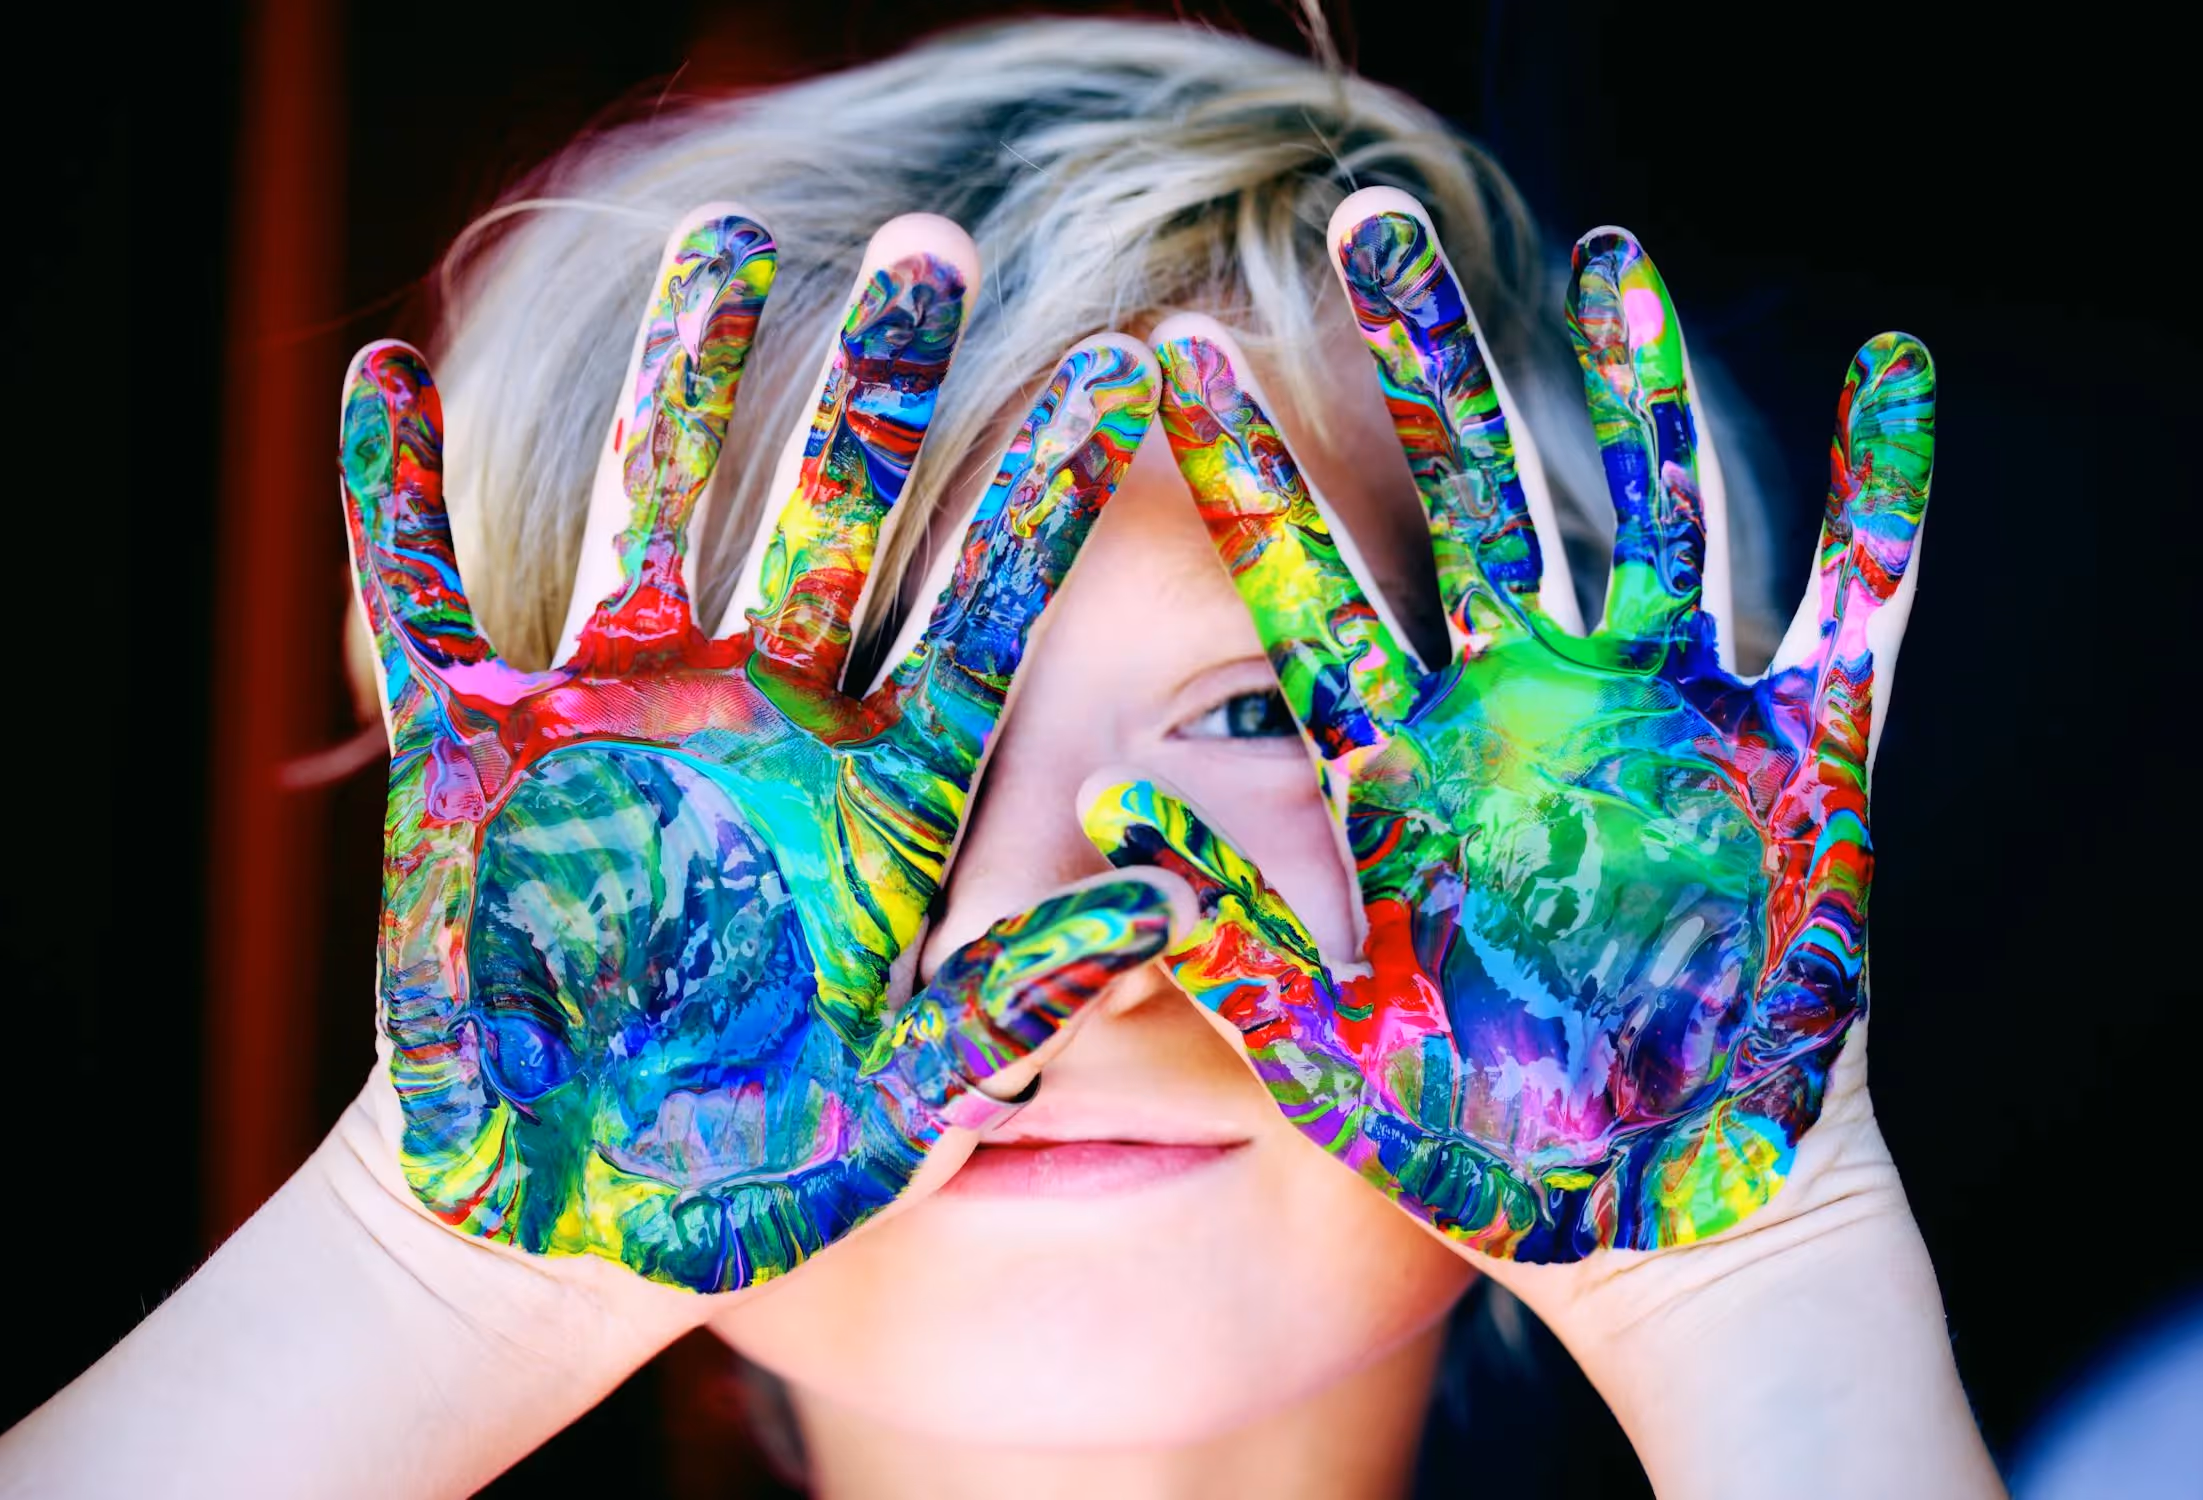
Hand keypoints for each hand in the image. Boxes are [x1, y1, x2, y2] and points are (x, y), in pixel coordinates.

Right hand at [344, 205, 1170, 1292]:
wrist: (575, 1203)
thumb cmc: (755, 1158)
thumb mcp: (906, 1096)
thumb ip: (1024, 995)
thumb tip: (1172, 899)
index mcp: (881, 791)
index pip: (986, 613)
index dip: (1046, 497)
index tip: (1123, 366)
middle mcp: (764, 719)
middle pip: (833, 515)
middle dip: (874, 385)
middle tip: (931, 242)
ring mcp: (620, 716)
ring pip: (658, 506)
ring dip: (680, 380)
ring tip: (720, 237)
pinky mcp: (476, 749)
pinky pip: (427, 599)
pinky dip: (393, 501)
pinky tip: (381, 381)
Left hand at [1084, 189, 1932, 1263]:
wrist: (1652, 1218)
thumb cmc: (1480, 1149)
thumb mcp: (1331, 1046)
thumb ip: (1228, 929)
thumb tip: (1096, 817)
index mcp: (1407, 765)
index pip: (1306, 585)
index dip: (1240, 470)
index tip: (1163, 354)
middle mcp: (1527, 711)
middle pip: (1467, 499)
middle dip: (1425, 365)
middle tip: (1374, 225)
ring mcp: (1664, 720)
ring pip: (1649, 510)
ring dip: (1640, 388)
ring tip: (1615, 257)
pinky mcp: (1799, 757)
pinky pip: (1855, 601)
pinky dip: (1884, 495)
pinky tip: (1892, 371)